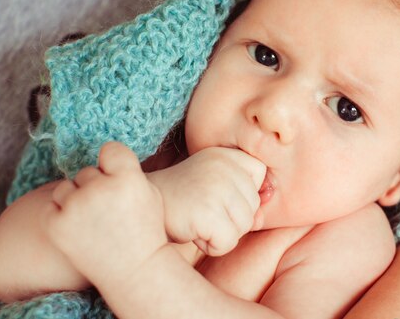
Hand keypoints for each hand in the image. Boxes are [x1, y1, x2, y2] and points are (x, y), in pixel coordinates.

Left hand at [42, 142, 166, 287]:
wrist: (136, 271)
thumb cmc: (146, 231)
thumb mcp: (151, 194)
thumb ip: (128, 171)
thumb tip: (105, 154)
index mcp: (128, 177)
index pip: (110, 149)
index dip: (113, 163)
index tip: (117, 179)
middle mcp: (101, 188)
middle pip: (87, 171)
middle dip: (95, 187)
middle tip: (108, 211)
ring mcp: (76, 206)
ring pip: (66, 187)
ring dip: (75, 199)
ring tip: (93, 221)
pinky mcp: (57, 224)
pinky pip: (51, 206)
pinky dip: (61, 215)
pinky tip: (78, 229)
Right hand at [148, 147, 265, 255]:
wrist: (135, 208)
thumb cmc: (179, 199)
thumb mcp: (213, 186)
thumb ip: (242, 193)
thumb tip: (264, 212)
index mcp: (225, 154)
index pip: (259, 174)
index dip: (241, 192)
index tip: (214, 193)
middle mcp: (224, 166)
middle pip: (254, 205)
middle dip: (231, 217)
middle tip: (201, 210)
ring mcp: (217, 187)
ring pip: (244, 226)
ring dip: (222, 233)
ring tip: (196, 220)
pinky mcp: (208, 212)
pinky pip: (228, 242)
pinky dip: (212, 246)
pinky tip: (193, 232)